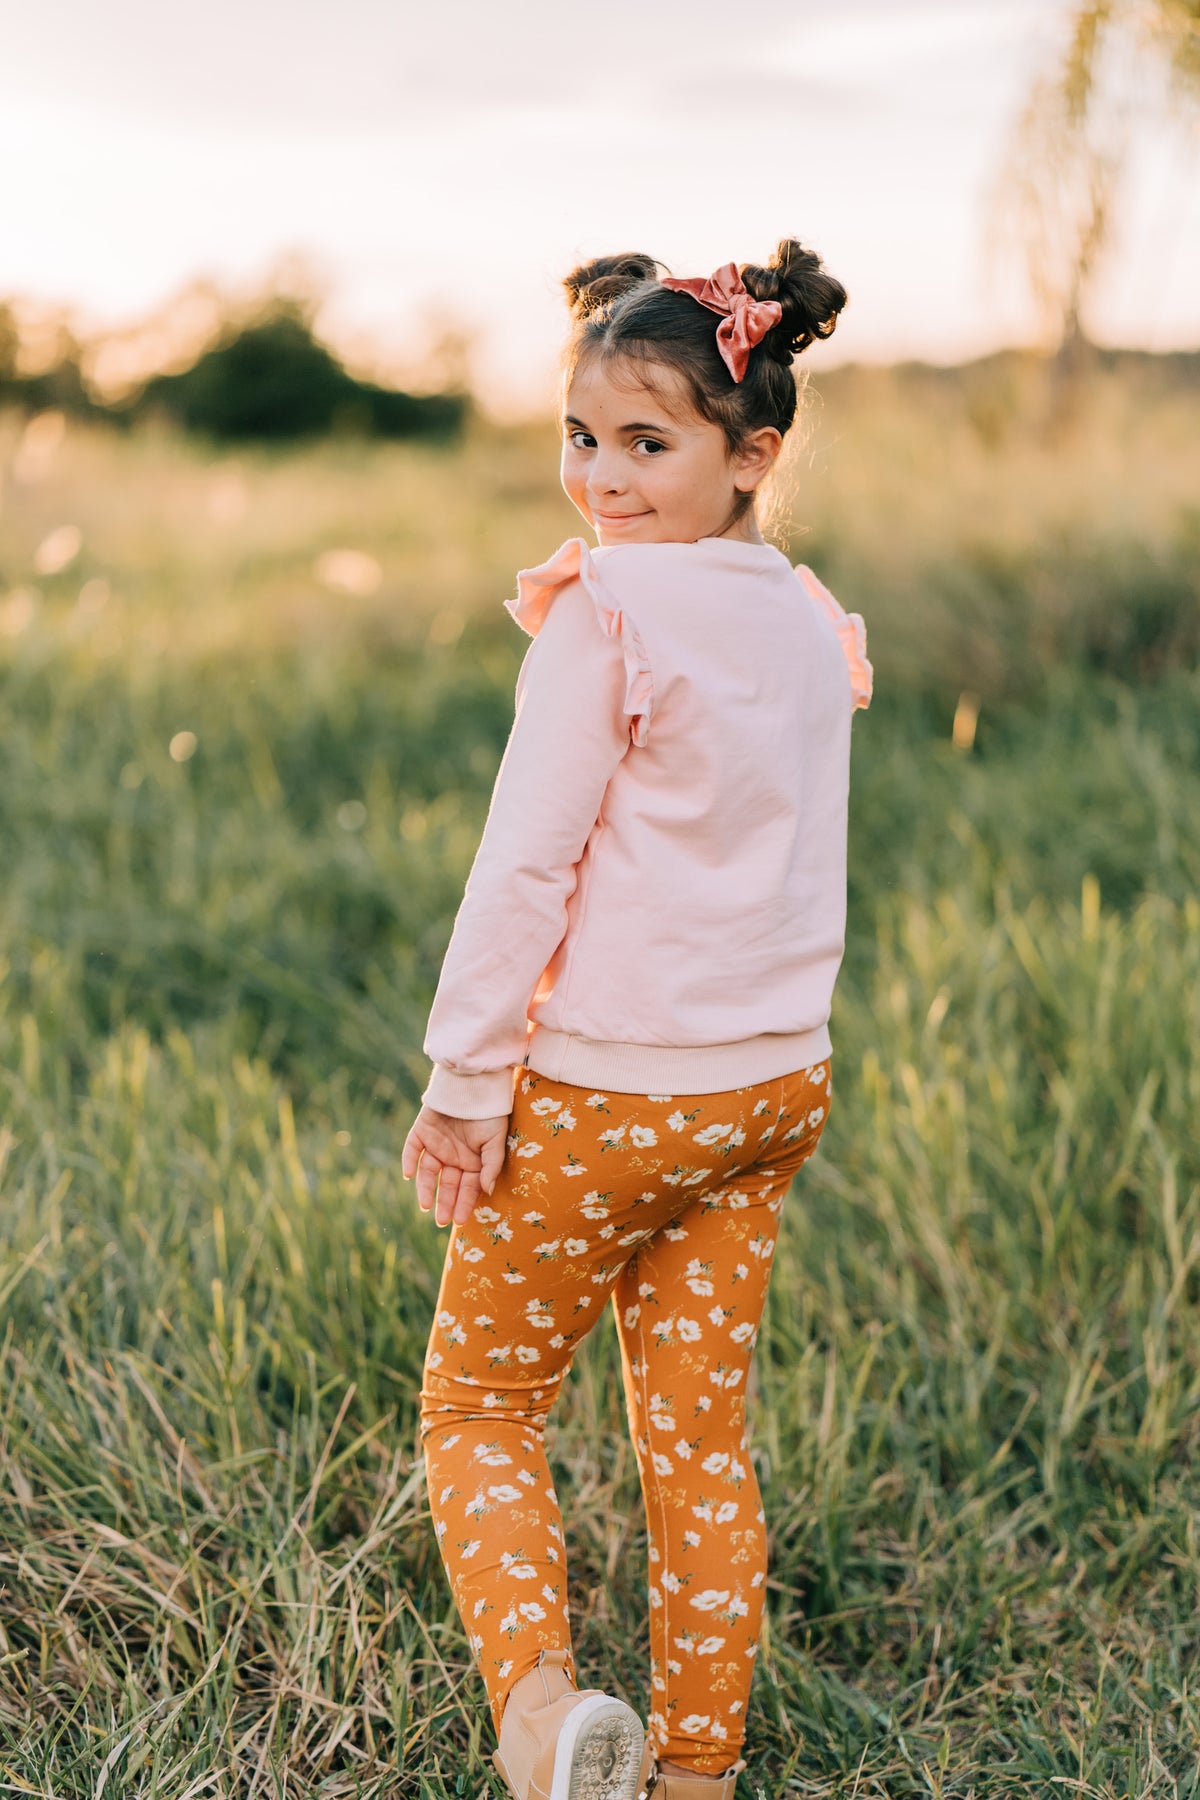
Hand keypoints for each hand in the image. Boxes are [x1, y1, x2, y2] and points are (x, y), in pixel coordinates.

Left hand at [400, 1105, 509, 1227]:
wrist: (474, 1084)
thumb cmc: (490, 1113)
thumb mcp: (496, 1140)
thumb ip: (492, 1165)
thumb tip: (488, 1190)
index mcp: (472, 1161)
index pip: (467, 1187)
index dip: (464, 1203)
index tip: (459, 1220)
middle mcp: (453, 1156)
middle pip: (447, 1184)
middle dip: (445, 1202)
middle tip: (442, 1221)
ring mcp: (436, 1144)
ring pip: (427, 1172)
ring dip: (425, 1189)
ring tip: (425, 1206)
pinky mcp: (421, 1131)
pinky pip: (412, 1149)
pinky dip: (408, 1161)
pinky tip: (408, 1175)